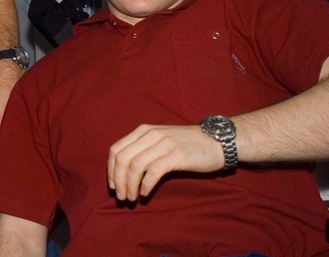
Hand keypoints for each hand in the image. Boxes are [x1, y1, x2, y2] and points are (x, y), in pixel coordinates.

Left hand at [107, 124, 224, 201]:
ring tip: (132, 198)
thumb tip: (124, 171)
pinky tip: (145, 194)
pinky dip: (145, 185)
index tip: (113, 186)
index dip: (110, 170)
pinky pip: (153, 172)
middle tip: (121, 197)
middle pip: (122, 158)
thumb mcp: (160, 140)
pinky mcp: (176, 155)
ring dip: (130, 186)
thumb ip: (143, 149)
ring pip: (135, 166)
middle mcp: (150, 135)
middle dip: (117, 180)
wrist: (218, 141)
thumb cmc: (188, 145)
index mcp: (143, 131)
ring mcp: (163, 144)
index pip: (116, 149)